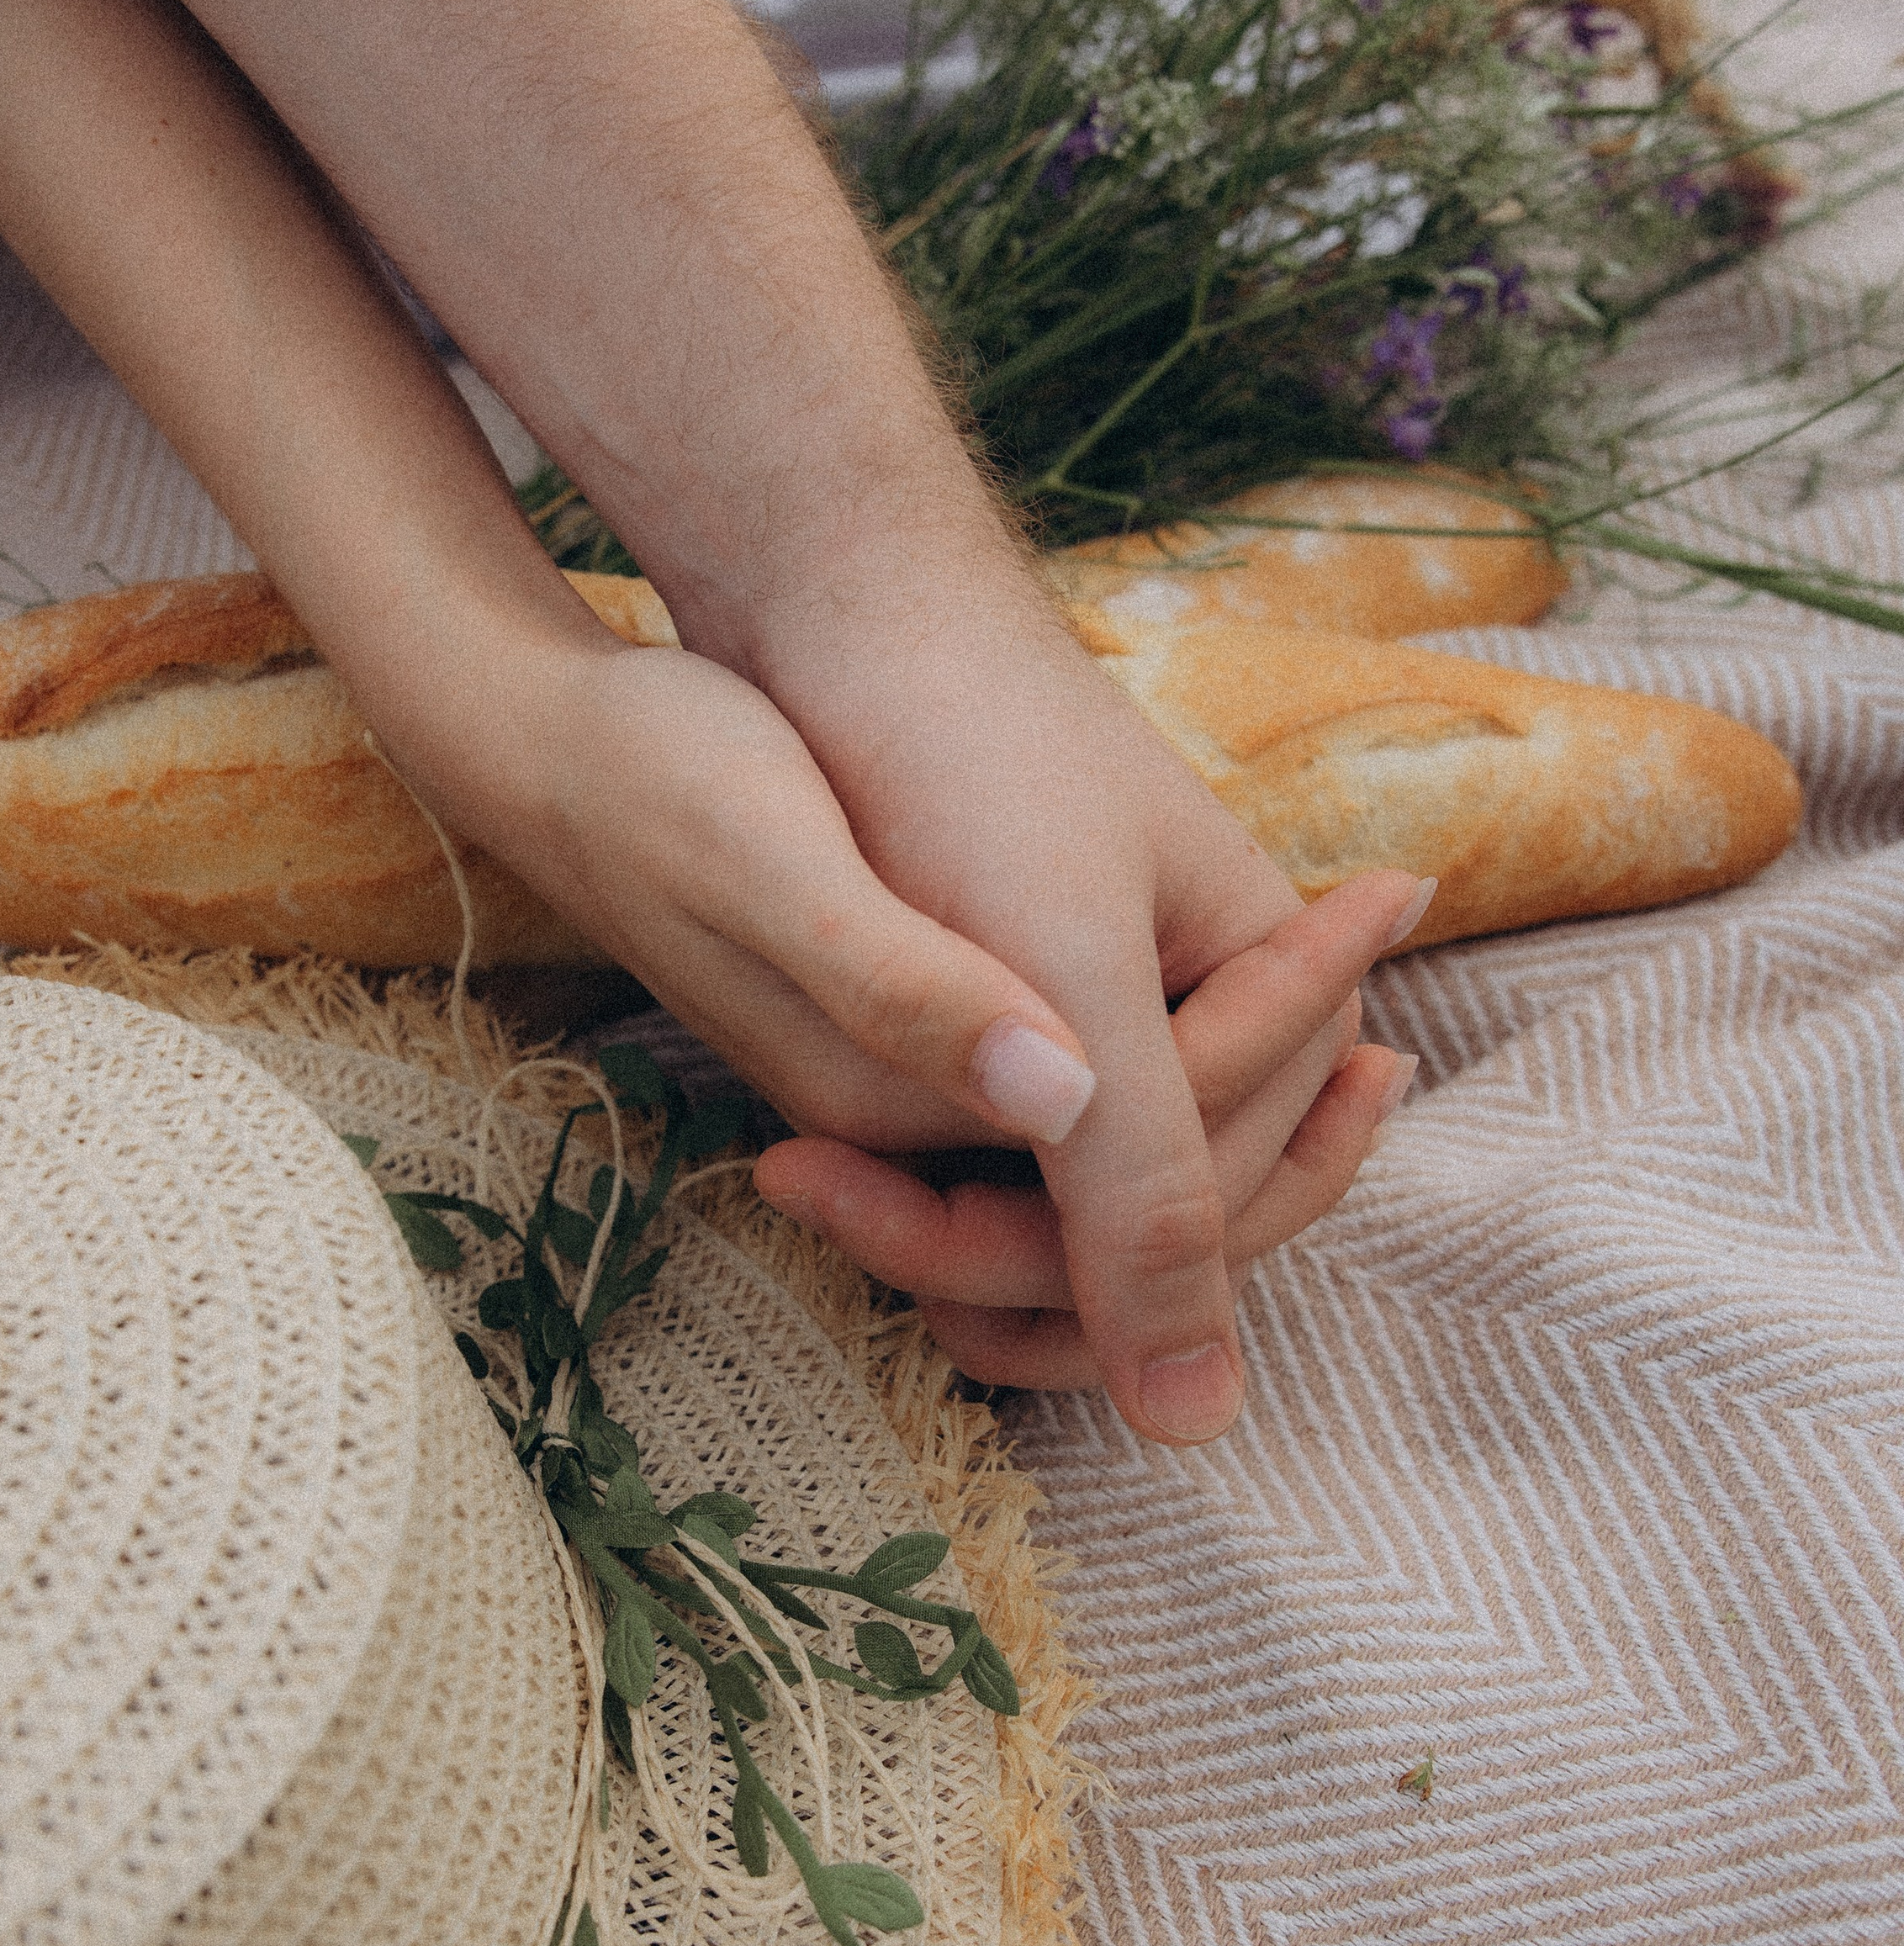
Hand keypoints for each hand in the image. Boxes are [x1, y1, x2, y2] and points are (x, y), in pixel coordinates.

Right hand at [391, 595, 1423, 1426]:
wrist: (564, 741)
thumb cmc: (674, 774)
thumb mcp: (789, 869)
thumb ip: (928, 1003)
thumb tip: (1070, 1117)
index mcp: (901, 1106)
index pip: (1142, 1165)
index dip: (1278, 1042)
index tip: (1375, 892)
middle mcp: (913, 1145)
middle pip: (1152, 1205)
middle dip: (1279, 1090)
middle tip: (1381, 919)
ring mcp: (913, 1117)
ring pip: (1125, 1173)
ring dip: (1239, 1097)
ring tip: (1350, 973)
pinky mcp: (909, 1067)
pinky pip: (1082, 1120)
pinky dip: (1174, 1064)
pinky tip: (1234, 962)